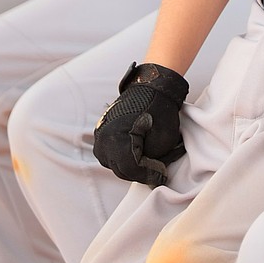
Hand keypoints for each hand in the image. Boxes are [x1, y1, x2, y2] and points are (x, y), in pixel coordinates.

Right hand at [93, 62, 188, 186]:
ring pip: (115, 164)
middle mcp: (103, 138)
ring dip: (131, 167)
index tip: (163, 177)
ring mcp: (100, 135)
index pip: (131, 169)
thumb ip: (153, 162)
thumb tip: (150, 175)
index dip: (149, 175)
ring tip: (149, 164)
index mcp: (116, 138)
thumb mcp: (163, 140)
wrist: (152, 85)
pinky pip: (111, 154)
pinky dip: (124, 158)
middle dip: (141, 173)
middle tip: (158, 173)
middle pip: (121, 169)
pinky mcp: (102, 132)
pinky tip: (138, 156)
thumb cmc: (159, 109)